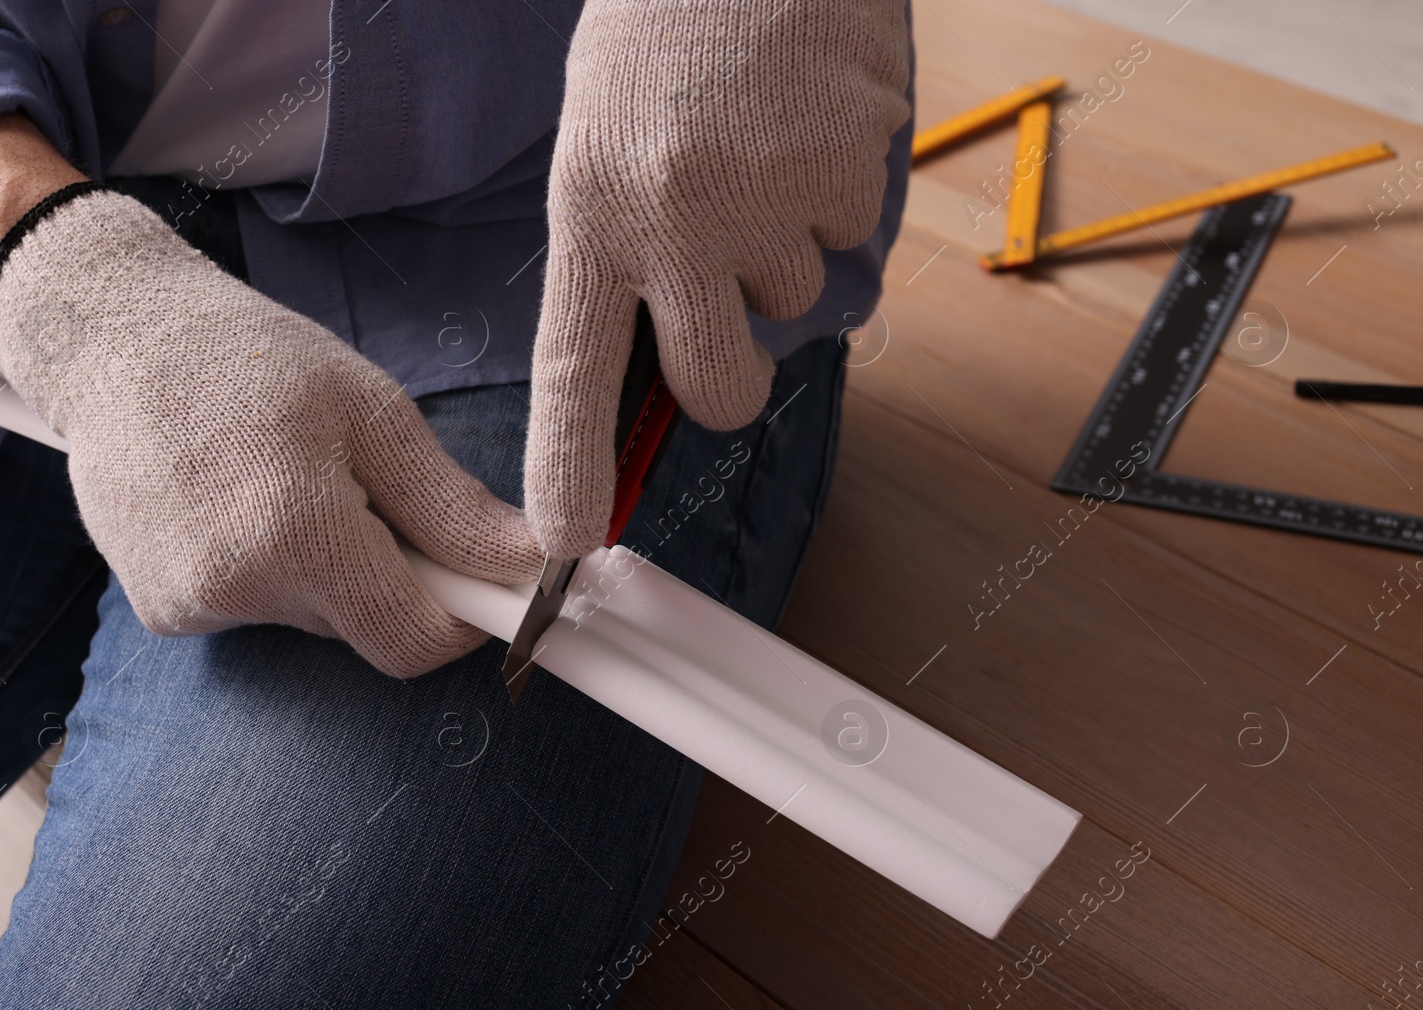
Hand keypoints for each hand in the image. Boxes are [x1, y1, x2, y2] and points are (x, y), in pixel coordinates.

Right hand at [0, 190, 540, 676]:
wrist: (112, 338)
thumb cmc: (250, 359)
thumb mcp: (373, 412)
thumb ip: (450, 506)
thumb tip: (530, 565)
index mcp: (297, 537)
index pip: (412, 642)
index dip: (462, 619)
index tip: (481, 579)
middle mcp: (235, 589)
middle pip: (365, 627)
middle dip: (391, 574)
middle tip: (368, 488)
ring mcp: (189, 606)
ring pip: (314, 617)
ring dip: (330, 568)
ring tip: (291, 479)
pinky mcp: (160, 611)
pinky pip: (259, 609)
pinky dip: (274, 568)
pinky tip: (241, 501)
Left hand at [524, 0, 909, 555]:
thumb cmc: (660, 42)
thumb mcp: (604, 146)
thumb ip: (627, 255)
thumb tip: (675, 377)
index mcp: (592, 210)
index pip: (576, 369)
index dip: (571, 466)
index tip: (569, 545)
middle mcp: (672, 218)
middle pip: (717, 389)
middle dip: (731, 377)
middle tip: (726, 303)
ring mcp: (765, 197)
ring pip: (796, 305)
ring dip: (785, 252)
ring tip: (758, 155)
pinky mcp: (846, 167)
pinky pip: (853, 237)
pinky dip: (838, 198)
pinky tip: (805, 127)